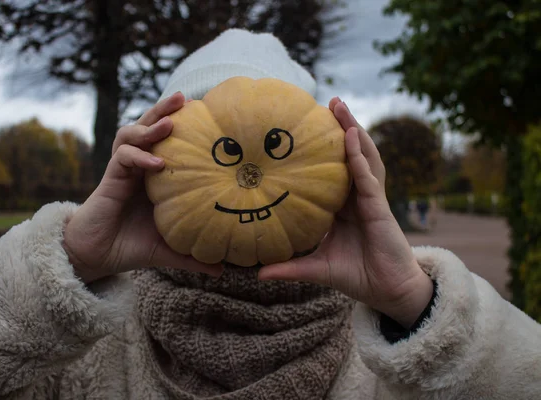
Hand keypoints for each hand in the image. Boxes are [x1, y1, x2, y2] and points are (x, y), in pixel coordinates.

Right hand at [63, 93, 222, 282]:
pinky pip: (122, 157)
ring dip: (149, 124)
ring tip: (170, 122)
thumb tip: (224, 269)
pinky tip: (156, 163)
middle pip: (149, 127)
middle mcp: (140, 168)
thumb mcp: (170, 249)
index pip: (168, 142)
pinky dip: (138, 156)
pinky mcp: (110, 178)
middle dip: (164, 110)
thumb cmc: (133, 246)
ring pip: (131, 133)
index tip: (207, 115)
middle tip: (187, 97)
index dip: (183, 126)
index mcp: (156, 176)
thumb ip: (194, 256)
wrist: (98, 257)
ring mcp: (123, 171)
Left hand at [259, 98, 432, 327]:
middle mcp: (357, 197)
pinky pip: (367, 177)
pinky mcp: (379, 207)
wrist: (388, 292)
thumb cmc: (356, 276)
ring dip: (352, 130)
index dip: (323, 148)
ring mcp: (370, 199)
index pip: (333, 170)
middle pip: (350, 154)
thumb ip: (289, 267)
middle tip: (327, 101)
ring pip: (363, 157)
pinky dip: (358, 156)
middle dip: (341, 127)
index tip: (305, 128)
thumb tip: (257, 273)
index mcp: (343, 207)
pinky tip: (350, 137)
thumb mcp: (316, 268)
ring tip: (339, 105)